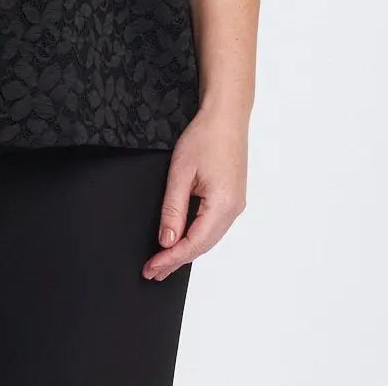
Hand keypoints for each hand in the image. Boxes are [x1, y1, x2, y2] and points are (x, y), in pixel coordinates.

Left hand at [142, 102, 248, 280]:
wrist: (227, 115)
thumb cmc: (206, 136)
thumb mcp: (181, 171)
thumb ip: (173, 208)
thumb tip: (167, 240)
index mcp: (223, 205)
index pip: (193, 243)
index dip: (170, 258)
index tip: (152, 268)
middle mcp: (234, 209)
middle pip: (202, 245)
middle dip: (176, 260)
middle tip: (153, 272)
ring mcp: (235, 204)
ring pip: (209, 238)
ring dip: (186, 250)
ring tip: (163, 261)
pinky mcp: (232, 198)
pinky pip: (213, 226)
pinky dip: (196, 237)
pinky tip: (182, 240)